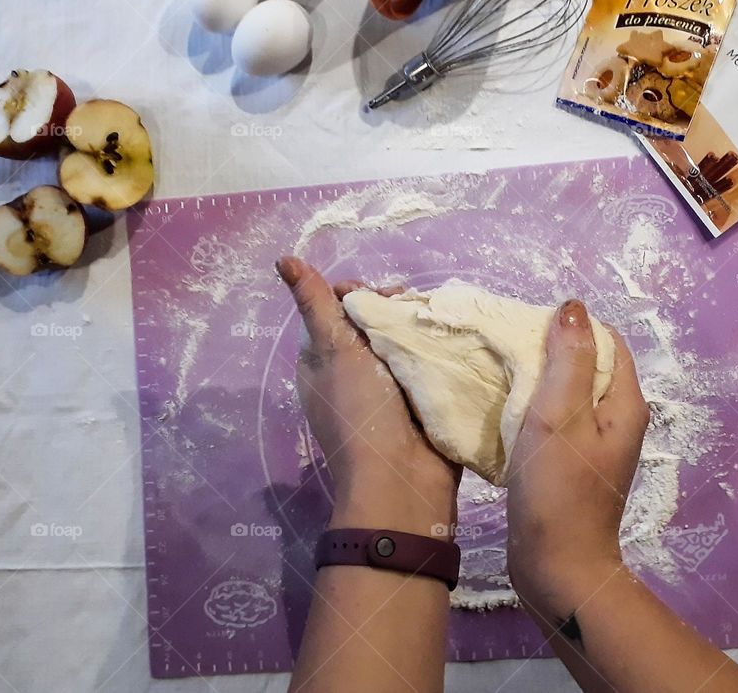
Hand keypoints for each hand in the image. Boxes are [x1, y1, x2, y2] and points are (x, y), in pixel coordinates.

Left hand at [277, 256, 460, 538]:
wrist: (404, 479)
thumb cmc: (361, 412)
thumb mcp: (333, 351)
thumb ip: (316, 304)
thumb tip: (283, 258)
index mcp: (322, 359)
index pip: (338, 306)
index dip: (359, 293)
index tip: (380, 296)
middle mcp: (353, 370)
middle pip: (375, 319)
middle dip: (396, 308)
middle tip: (414, 311)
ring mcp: (388, 387)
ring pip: (404, 338)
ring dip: (421, 328)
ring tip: (439, 322)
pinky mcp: (420, 399)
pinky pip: (429, 361)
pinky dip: (440, 350)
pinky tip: (454, 339)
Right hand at [506, 299, 648, 618]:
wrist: (556, 566)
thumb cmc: (559, 488)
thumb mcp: (560, 414)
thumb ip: (569, 359)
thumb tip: (573, 307)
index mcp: (624, 401)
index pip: (605, 339)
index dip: (569, 325)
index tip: (525, 325)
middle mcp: (617, 417)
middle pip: (587, 363)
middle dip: (549, 348)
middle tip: (505, 347)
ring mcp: (596, 442)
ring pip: (568, 391)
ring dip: (537, 378)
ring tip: (499, 374)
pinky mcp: (573, 462)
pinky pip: (556, 418)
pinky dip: (533, 407)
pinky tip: (505, 410)